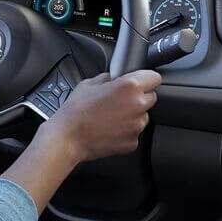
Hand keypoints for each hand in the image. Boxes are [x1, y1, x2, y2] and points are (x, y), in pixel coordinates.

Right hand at [36, 70, 161, 164]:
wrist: (67, 138)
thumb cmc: (76, 111)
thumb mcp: (90, 83)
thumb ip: (109, 78)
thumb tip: (115, 78)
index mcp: (130, 87)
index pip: (154, 78)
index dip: (145, 79)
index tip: (140, 81)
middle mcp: (138, 106)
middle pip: (151, 97)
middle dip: (139, 97)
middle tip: (120, 100)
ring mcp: (136, 126)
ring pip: (143, 116)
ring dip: (133, 114)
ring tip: (111, 116)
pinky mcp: (132, 142)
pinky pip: (134, 132)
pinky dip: (125, 130)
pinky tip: (110, 128)